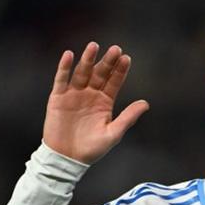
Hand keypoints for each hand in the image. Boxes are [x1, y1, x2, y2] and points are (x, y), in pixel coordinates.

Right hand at [43, 42, 148, 163]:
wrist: (68, 158)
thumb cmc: (92, 149)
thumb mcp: (114, 133)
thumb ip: (128, 117)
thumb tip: (146, 103)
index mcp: (105, 102)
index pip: (114, 82)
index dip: (120, 70)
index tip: (127, 58)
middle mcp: (91, 95)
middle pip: (100, 74)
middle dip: (107, 62)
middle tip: (116, 49)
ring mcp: (74, 94)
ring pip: (82, 73)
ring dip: (88, 60)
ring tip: (94, 46)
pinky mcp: (58, 98)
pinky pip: (61, 80)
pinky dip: (64, 67)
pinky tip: (69, 55)